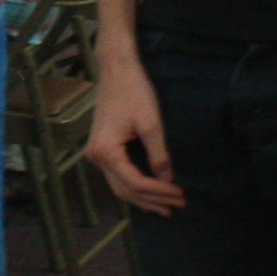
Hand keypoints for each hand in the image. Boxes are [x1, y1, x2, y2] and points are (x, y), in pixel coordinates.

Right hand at [86, 51, 182, 215]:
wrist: (117, 68)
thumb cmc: (134, 91)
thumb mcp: (151, 124)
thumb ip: (159, 155)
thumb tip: (168, 179)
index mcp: (106, 152)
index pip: (135, 183)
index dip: (158, 192)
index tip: (180, 195)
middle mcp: (96, 157)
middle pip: (125, 190)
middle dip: (152, 200)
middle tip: (178, 206)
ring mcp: (96, 153)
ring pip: (120, 186)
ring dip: (143, 197)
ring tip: (166, 206)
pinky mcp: (102, 148)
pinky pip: (118, 175)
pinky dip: (134, 186)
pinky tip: (150, 192)